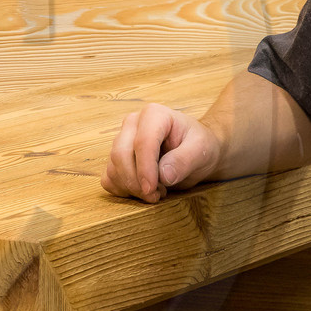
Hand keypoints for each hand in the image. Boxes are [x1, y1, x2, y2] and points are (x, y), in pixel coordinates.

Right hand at [101, 103, 221, 202]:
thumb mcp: (201, 150)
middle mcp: (132, 124)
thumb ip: (184, 160)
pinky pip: (109, 178)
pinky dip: (123, 190)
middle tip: (156, 196)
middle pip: (121, 154)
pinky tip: (143, 190)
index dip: (145, 169)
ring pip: (113, 168)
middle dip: (135, 181)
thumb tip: (163, 175)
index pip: (142, 142)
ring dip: (132, 187)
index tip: (152, 190)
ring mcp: (121, 140)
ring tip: (158, 191)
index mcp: (154, 114)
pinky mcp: (116, 159)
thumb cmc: (199, 146)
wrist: (195, 151)